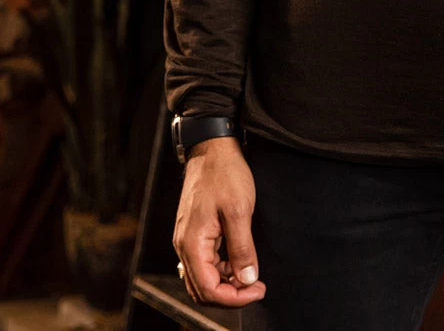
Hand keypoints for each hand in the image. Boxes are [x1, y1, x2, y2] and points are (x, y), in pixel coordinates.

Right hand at [173, 136, 266, 305]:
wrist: (212, 147)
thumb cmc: (225, 174)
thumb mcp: (240, 210)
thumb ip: (242, 248)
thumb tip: (247, 280)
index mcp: (192, 243)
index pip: (209, 289)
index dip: (235, 297)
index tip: (258, 289)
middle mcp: (184, 245)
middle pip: (203, 289)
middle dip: (230, 294)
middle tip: (257, 285)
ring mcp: (188, 239)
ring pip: (204, 277)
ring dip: (227, 282)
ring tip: (251, 271)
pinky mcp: (194, 232)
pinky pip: (205, 261)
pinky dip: (222, 267)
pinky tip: (240, 258)